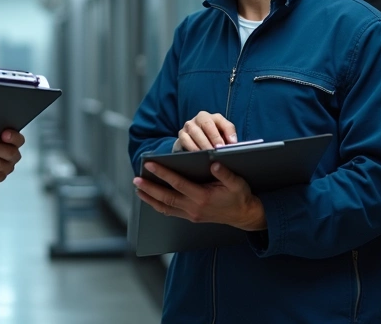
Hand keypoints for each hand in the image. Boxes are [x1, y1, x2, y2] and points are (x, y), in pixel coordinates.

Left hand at [133, 162, 265, 230]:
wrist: (245, 216)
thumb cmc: (240, 196)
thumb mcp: (237, 183)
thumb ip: (225, 174)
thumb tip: (213, 163)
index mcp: (203, 197)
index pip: (178, 183)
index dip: (163, 173)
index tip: (150, 165)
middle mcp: (194, 207)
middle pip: (166, 197)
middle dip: (149, 188)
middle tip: (136, 179)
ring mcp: (192, 214)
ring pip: (166, 207)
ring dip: (150, 199)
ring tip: (138, 189)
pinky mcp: (192, 217)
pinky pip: (171, 212)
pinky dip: (159, 206)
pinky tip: (152, 199)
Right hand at [174, 111, 238, 151]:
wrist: (195, 143)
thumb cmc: (212, 141)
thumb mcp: (223, 138)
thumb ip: (228, 139)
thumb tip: (233, 144)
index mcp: (214, 117)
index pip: (222, 120)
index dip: (228, 131)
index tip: (233, 143)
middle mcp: (201, 117)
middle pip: (207, 123)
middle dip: (214, 136)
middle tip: (219, 148)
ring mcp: (190, 124)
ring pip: (195, 131)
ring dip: (203, 143)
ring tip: (209, 154)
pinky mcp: (182, 134)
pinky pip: (185, 139)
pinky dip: (192, 147)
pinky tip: (198, 155)